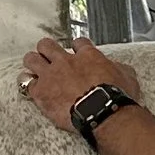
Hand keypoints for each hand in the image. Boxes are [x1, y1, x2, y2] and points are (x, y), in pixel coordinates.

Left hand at [19, 35, 140, 135]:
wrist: (102, 112)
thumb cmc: (116, 96)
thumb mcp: (128, 78)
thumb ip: (120, 69)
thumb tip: (119, 68)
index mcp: (88, 56)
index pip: (77, 42)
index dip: (76, 47)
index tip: (76, 52)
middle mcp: (66, 61)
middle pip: (47, 45)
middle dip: (46, 50)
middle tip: (49, 57)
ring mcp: (50, 75)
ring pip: (31, 59)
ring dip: (33, 63)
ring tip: (35, 69)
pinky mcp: (40, 91)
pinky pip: (26, 83)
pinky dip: (29, 85)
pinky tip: (32, 89)